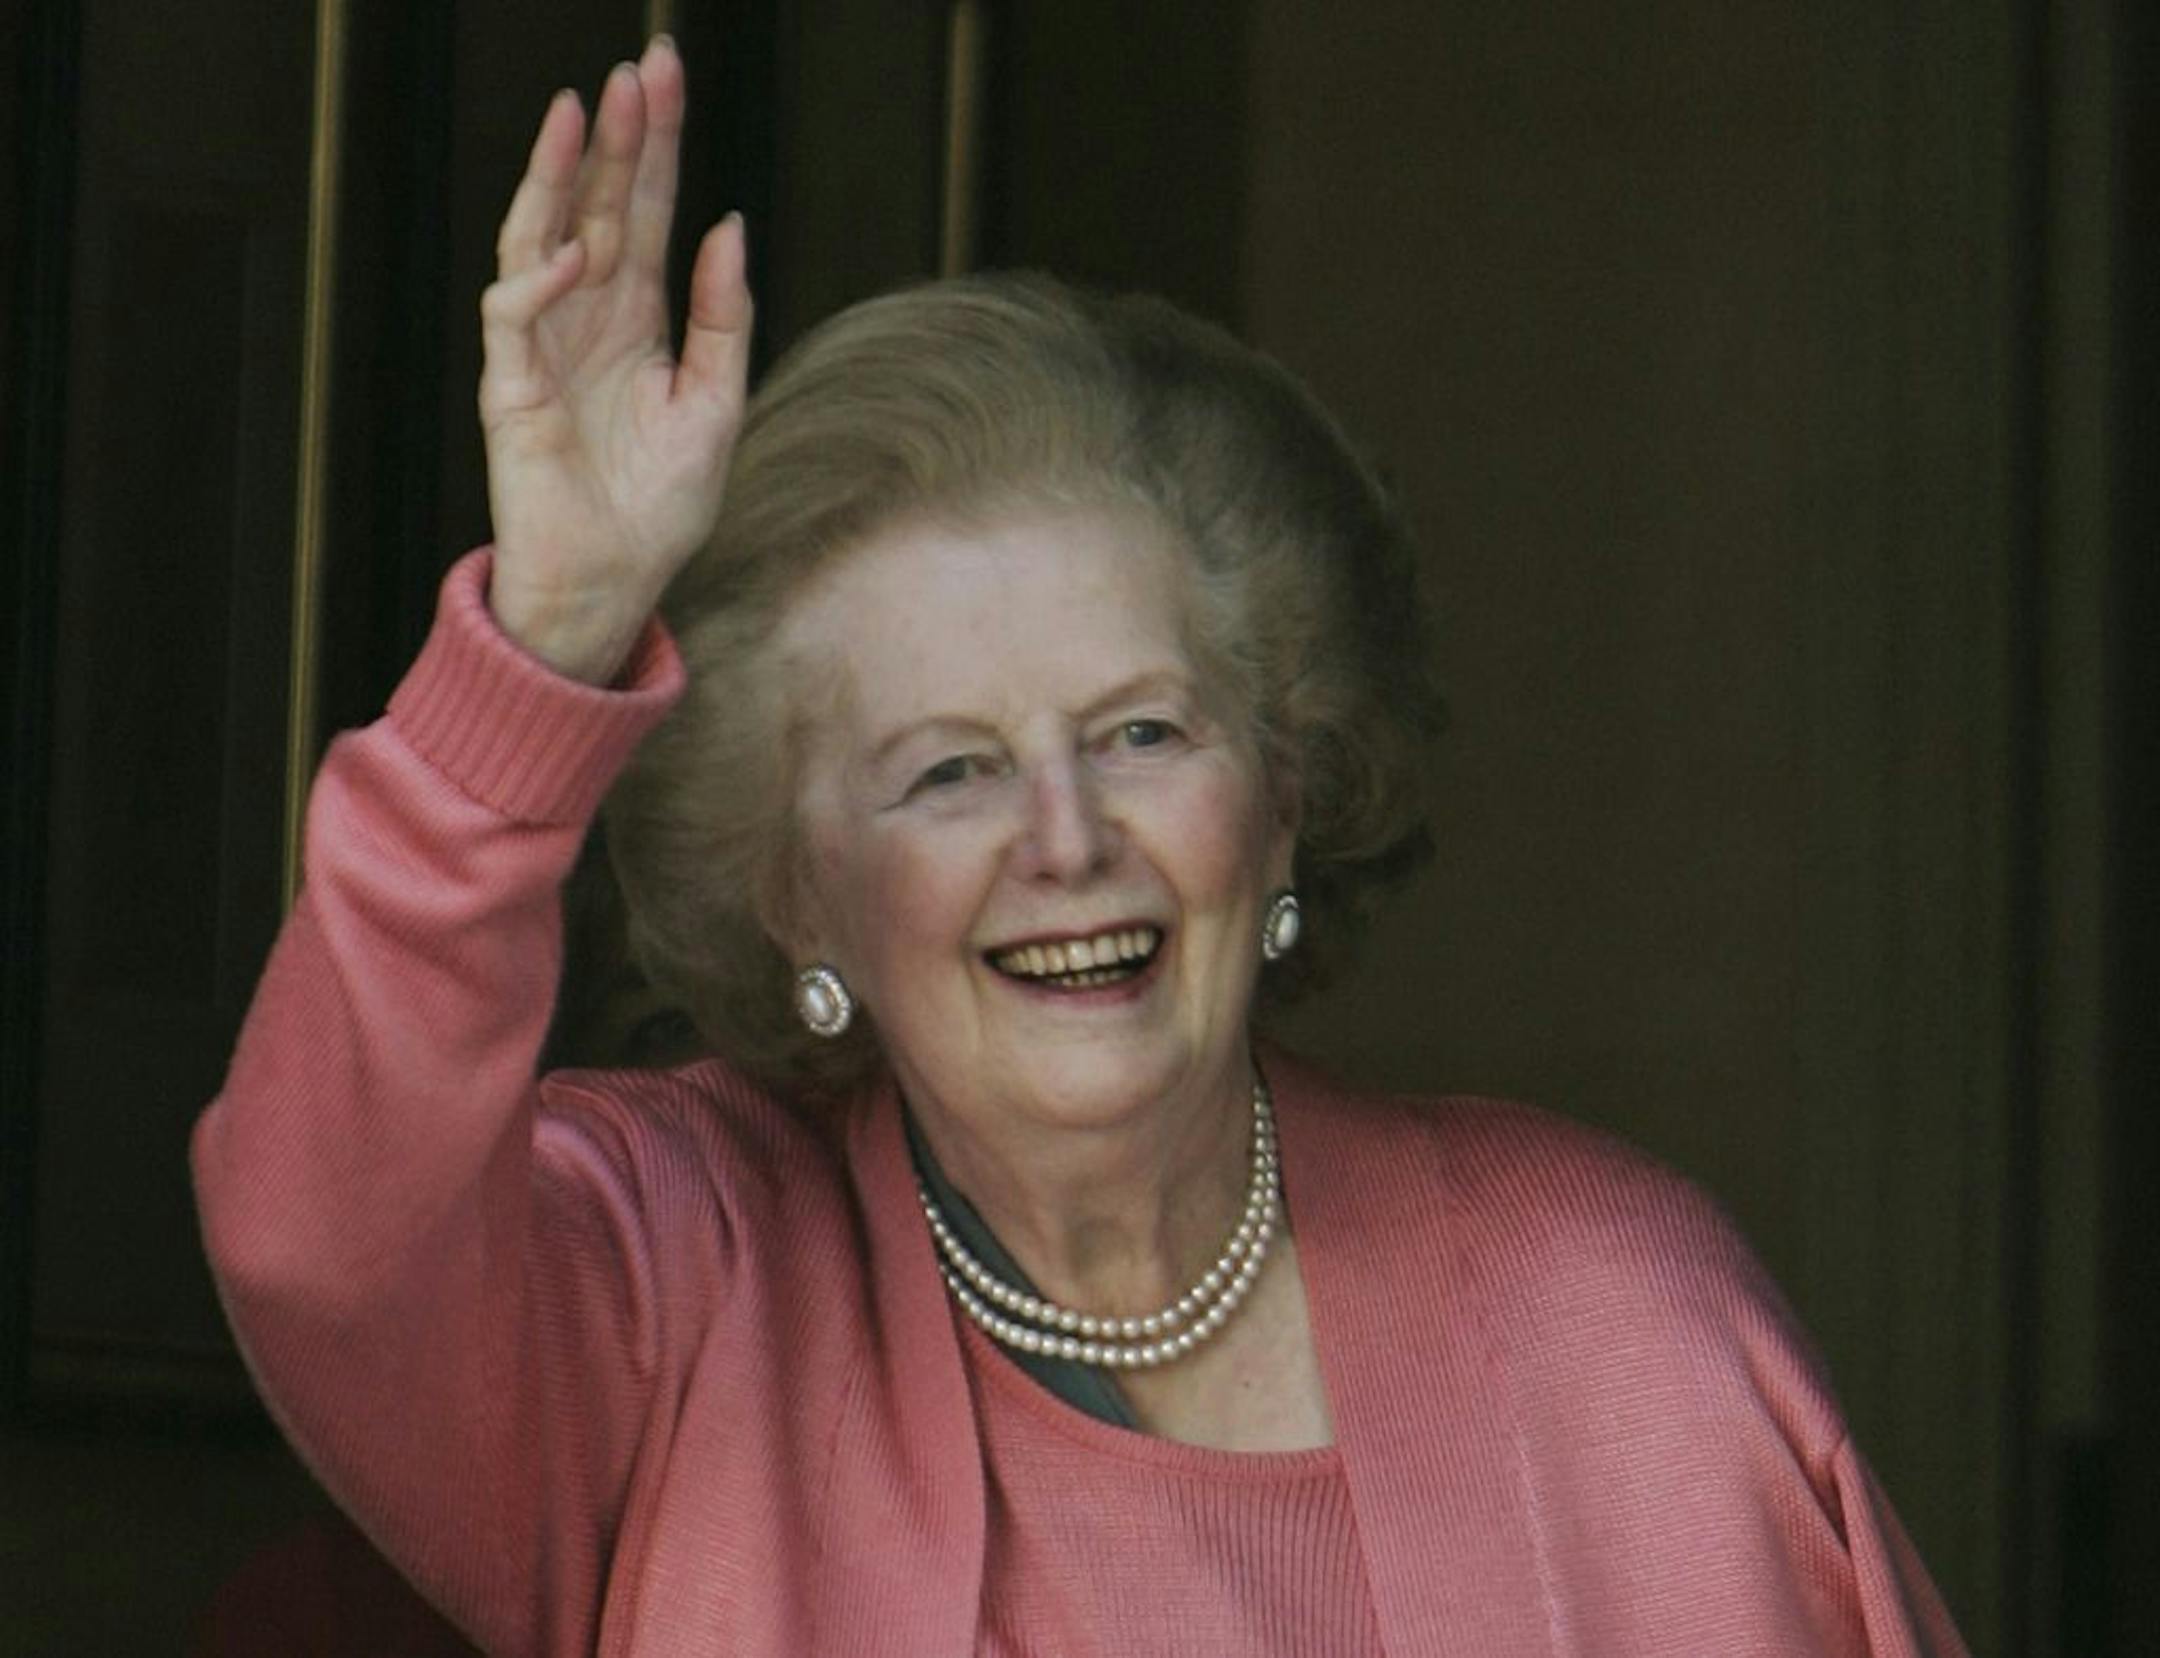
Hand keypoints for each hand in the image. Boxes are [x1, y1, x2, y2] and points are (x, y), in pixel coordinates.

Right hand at [478, 37, 751, 684]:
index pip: (645, 210)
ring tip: (581, 111)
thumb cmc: (662, 505)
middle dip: (615, 137)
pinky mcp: (512, 387)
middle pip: (597, 205)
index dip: (656, 145)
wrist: (616, 582)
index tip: (666, 75)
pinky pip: (513, 316)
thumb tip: (728, 226)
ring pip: (541, 237)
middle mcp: (588, 317)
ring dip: (558, 176)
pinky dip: (539, 281)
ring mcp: (544, 345)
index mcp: (640, 316)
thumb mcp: (718, 404)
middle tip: (636, 68)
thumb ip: (722, 318)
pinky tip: (575, 251)